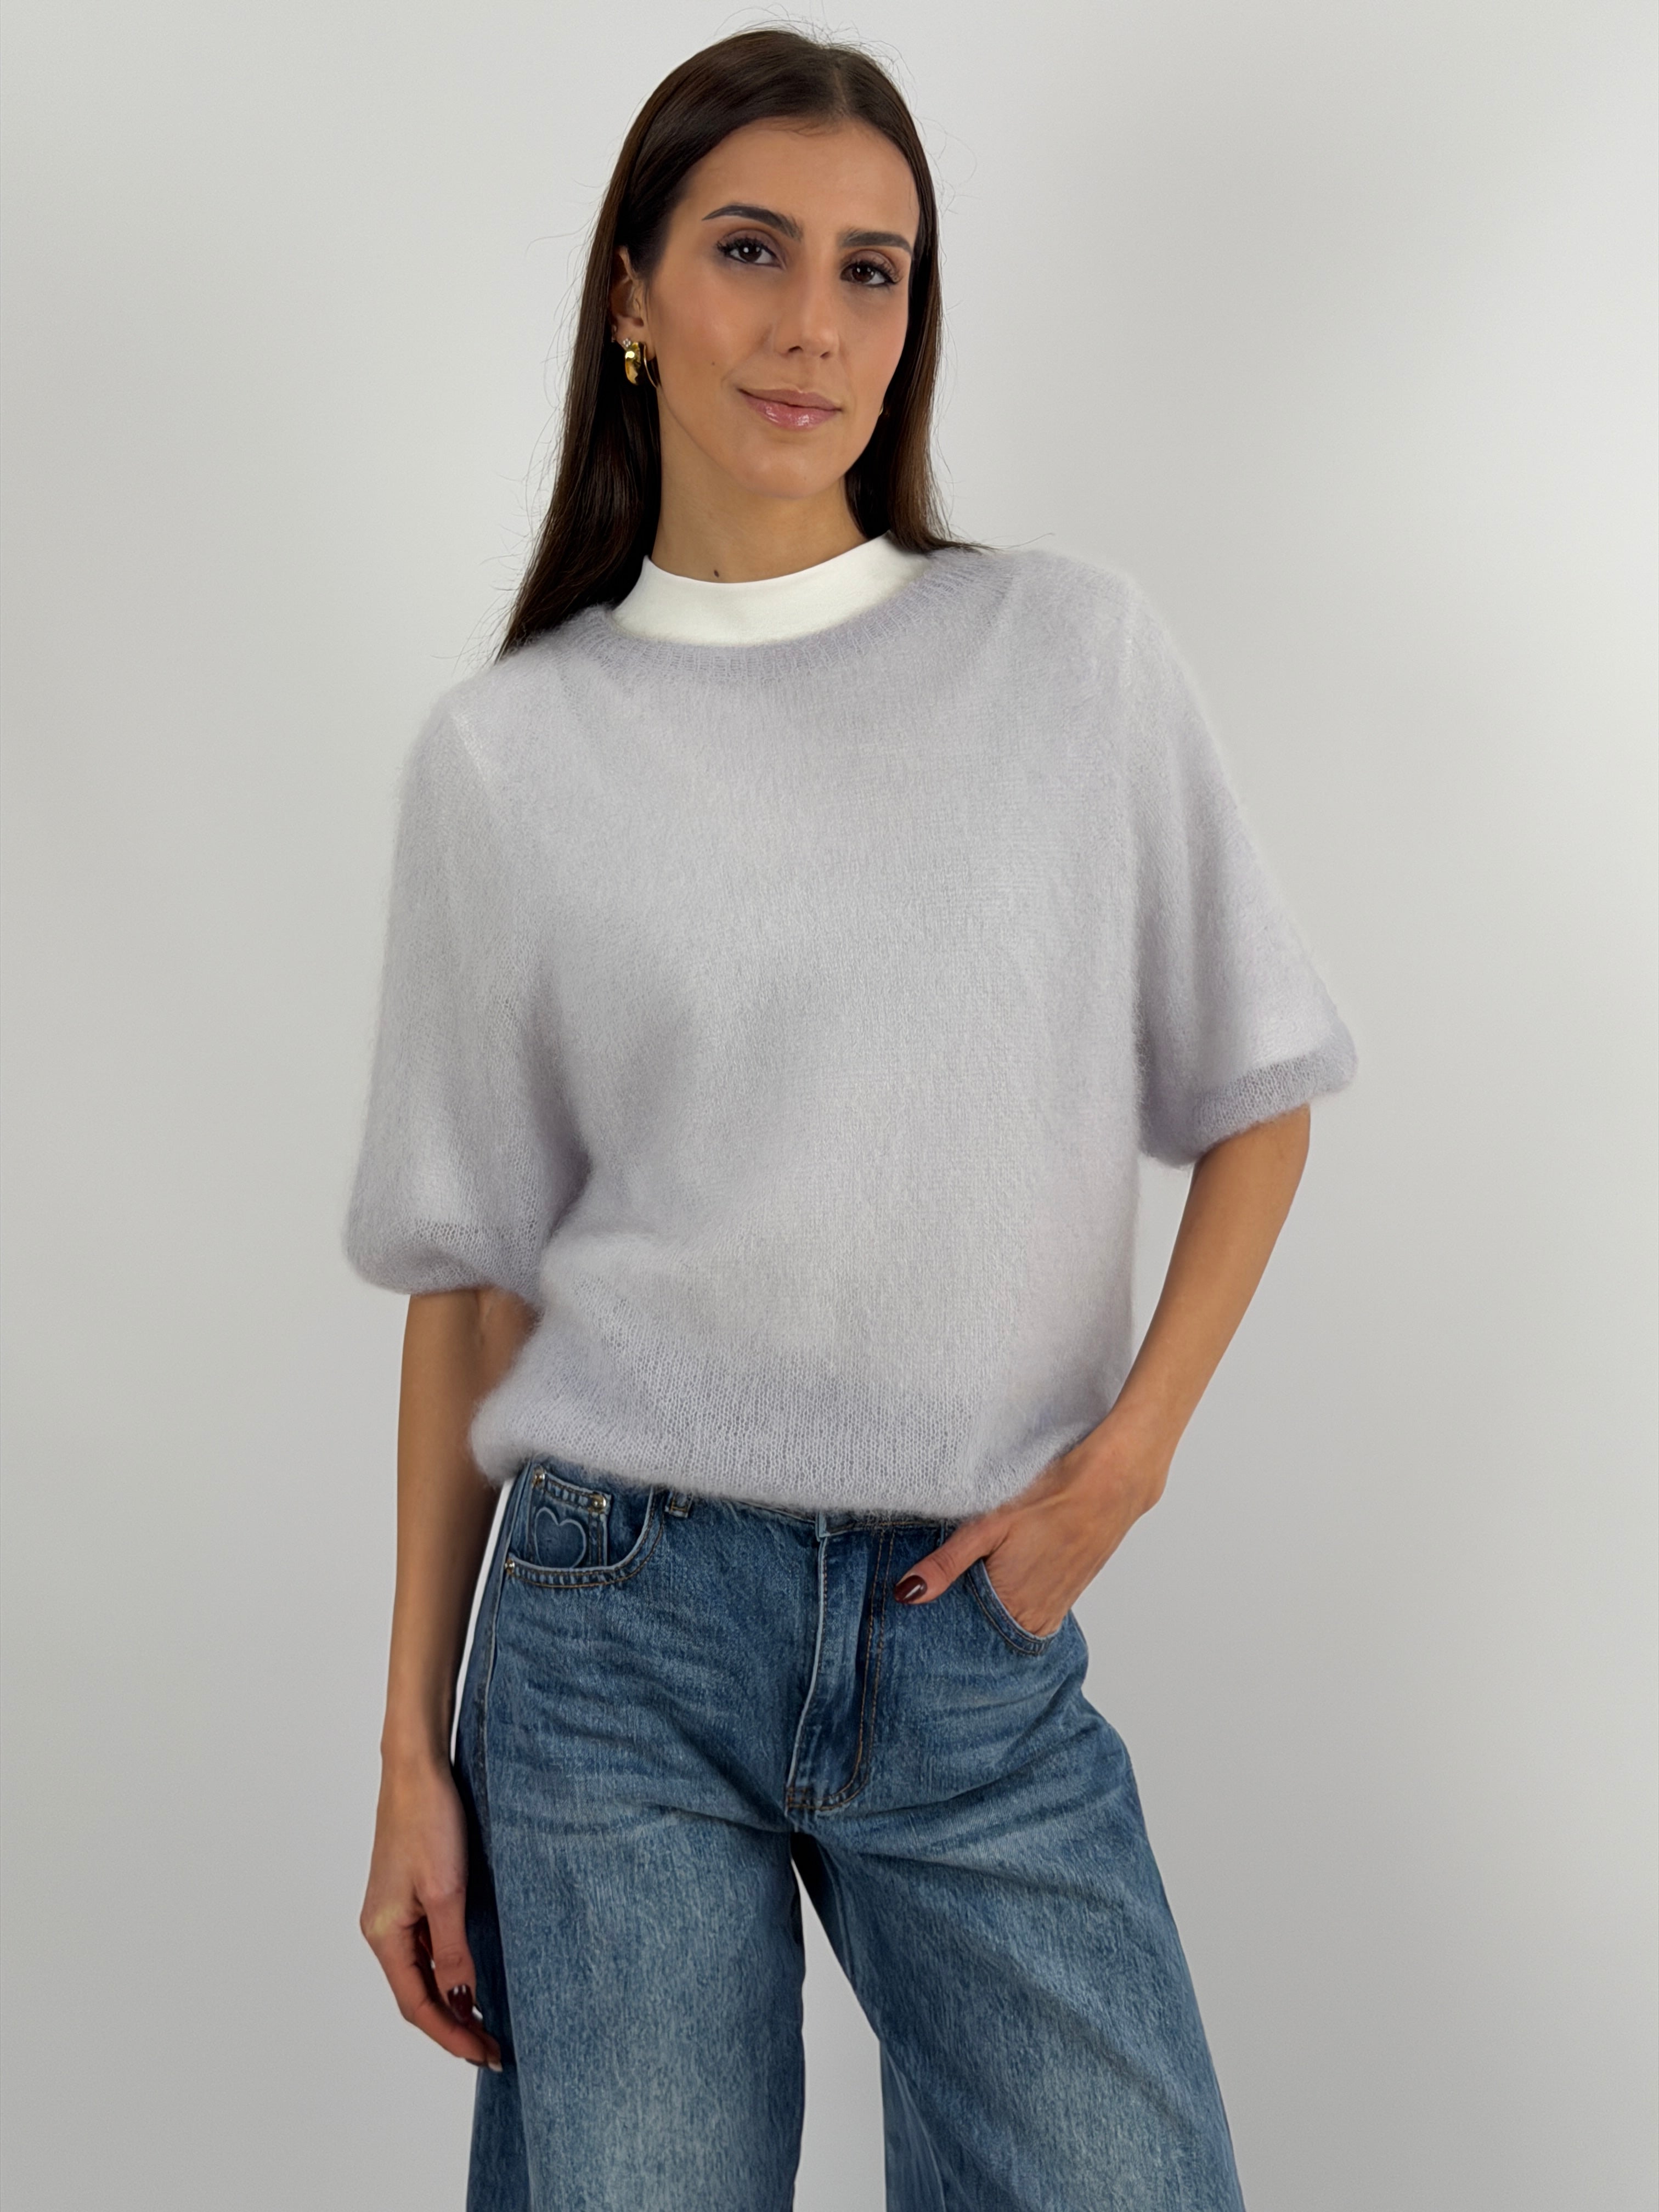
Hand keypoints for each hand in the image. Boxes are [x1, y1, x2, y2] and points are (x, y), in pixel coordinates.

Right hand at [360, 1753, 502, 2072]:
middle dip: (452, 2024)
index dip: (450, 2034)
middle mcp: (382, 1929)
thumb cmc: (428, 1821)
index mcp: (383, 1933)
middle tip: (493, 2046)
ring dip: (451, 1999)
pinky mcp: (408, 1894)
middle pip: (416, 1994)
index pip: (415, 2004)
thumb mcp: (447, 1892)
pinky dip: (449, 1968)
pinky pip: (427, 1946)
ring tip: (487, 2021)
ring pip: (422, 1972)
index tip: (484, 2054)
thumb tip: (461, 1999)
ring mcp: (394, 1912)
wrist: (416, 1769)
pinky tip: (472, 1975)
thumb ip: (453, 1949)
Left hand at [893, 1424, 1171, 1638]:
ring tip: (979, 1580)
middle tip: (949, 1591)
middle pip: (990, 1629)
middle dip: (967, 1616)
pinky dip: (1017, 1600)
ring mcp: (1058, 1606)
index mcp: (1013, 1604)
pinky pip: (1036, 1609)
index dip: (946, 1618)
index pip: (967, 1632)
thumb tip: (907, 1594)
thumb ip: (947, 1563)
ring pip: (1013, 1619)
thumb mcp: (988, 1525)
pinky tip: (1010, 1574)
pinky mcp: (1070, 1593)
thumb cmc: (1050, 1497)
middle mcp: (1037, 1616)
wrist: (1110, 1482)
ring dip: (995, 1607)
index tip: (925, 1611)